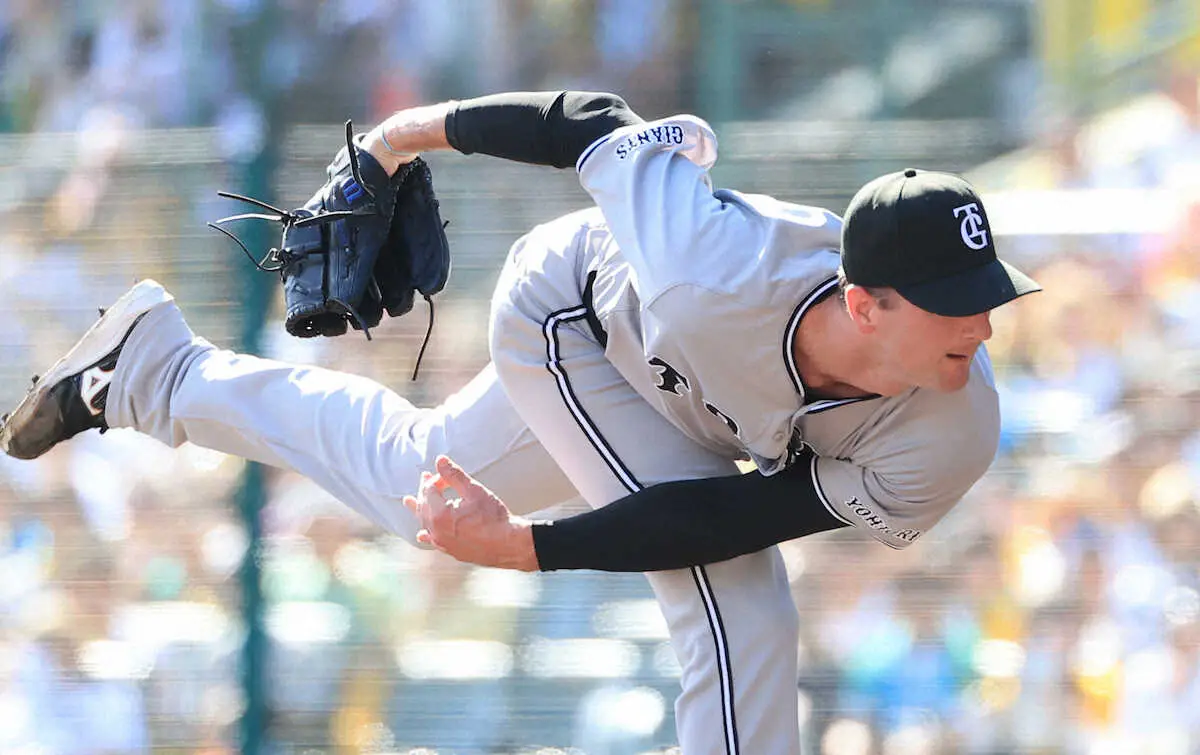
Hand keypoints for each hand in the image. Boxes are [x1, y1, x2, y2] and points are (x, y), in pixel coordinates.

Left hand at [403, 456, 538, 570]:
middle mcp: (436, 530)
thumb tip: (440, 460)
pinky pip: (432, 540)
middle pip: (423, 506)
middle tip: (425, 478)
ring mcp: (442, 542)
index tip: (448, 474)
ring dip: (419, 509)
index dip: (437, 478)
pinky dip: (426, 533)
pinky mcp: (450, 550)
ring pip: (424, 523)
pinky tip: (422, 534)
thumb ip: (454, 475)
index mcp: (439, 514)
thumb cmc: (493, 517)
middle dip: (424, 490)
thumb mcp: (474, 490)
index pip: (430, 490)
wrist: (508, 544)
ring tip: (408, 501)